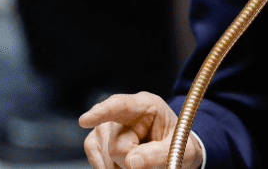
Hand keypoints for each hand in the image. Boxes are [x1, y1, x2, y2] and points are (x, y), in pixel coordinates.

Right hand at [79, 92, 202, 168]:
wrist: (174, 153)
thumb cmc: (179, 145)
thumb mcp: (181, 149)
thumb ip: (160, 154)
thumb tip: (132, 161)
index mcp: (147, 105)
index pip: (121, 105)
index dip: (103, 112)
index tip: (85, 120)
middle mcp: (123, 113)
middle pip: (116, 146)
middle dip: (132, 162)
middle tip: (151, 161)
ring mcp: (106, 128)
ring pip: (106, 158)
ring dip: (122, 167)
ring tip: (141, 161)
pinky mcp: (97, 143)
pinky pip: (98, 164)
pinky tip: (125, 166)